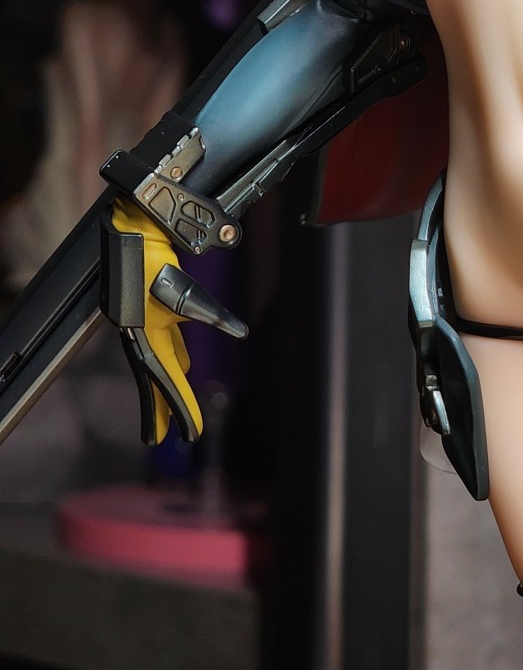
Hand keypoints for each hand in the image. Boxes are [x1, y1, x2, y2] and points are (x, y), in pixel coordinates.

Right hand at [106, 199, 246, 444]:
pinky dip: (174, 356)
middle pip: (153, 380)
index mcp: (147, 334)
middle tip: (165, 438)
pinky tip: (185, 362)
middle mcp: (141, 334)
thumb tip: (240, 331)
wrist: (136, 231)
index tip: (192, 431)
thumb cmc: (158, 260)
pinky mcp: (149, 312)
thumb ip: (212, 312)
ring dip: (164, 386)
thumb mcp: (188, 290)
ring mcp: (143, 323)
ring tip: (174, 408)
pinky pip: (163, 342)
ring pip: (156, 363)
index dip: (180, 406)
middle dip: (160, 409)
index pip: (166, 380)